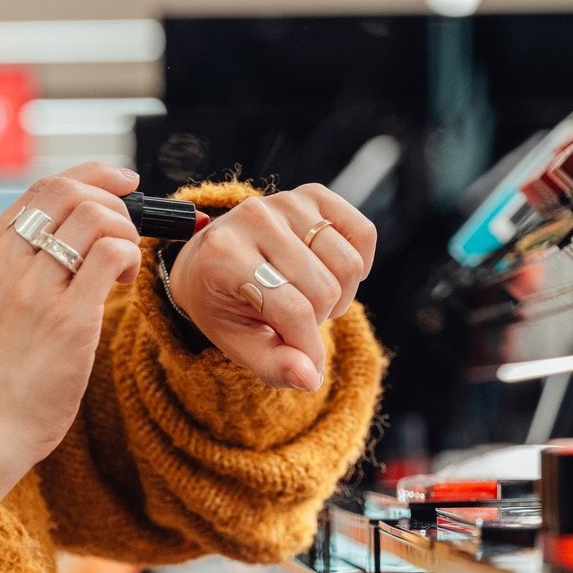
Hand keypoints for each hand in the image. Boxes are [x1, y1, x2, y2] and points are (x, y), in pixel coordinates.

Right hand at [0, 163, 141, 496]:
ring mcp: (32, 290)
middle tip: (128, 226)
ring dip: (124, 231)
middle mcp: (1, 263)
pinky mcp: (67, 319)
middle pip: (70, 193)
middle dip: (113, 199)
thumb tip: (77, 222)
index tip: (122, 181)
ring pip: (96, 218)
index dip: (91, 176)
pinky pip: (111, 254)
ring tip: (121, 265)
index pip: (42, 188)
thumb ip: (17, 260)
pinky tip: (121, 280)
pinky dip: (128, 256)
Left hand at [166, 185, 376, 390]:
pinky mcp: (312, 194)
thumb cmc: (225, 305)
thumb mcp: (238, 343)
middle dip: (319, 319)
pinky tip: (332, 273)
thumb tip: (311, 379)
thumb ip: (274, 365)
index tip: (308, 366)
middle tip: (298, 322)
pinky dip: (359, 261)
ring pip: (348, 264)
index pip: (292, 309)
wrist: (210, 259)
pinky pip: (362, 232)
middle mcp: (254, 217)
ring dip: (340, 295)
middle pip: (325, 288)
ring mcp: (285, 201)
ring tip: (312, 299)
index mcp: (224, 255)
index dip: (309, 347)